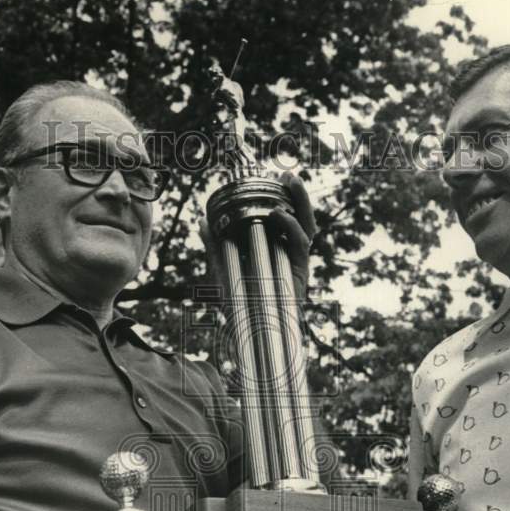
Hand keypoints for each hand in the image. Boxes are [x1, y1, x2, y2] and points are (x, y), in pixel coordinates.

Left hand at [199, 171, 316, 304]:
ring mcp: (295, 263)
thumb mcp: (221, 272)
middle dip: (297, 195)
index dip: (284, 199)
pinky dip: (290, 226)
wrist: (251, 336)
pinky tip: (278, 214)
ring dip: (300, 202)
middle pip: (300, 219)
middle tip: (287, 174)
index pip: (284, 220)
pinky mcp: (300, 273)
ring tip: (290, 183)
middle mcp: (288, 255)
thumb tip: (203, 222)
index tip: (275, 178)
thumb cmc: (239, 310)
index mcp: (275, 252)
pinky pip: (300, 244)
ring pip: (307, 227)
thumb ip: (215, 247)